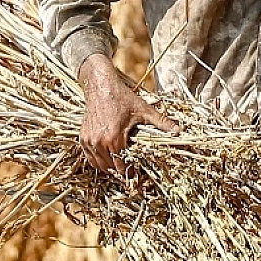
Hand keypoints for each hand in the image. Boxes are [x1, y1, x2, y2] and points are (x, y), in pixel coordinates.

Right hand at [77, 54, 178, 175]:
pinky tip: (108, 158)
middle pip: (110, 168)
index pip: (121, 166)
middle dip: (121, 170)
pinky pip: (90, 157)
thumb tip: (178, 130)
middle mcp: (98, 142)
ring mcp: (88, 141)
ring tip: (120, 165)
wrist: (99, 86)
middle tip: (131, 170)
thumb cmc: (121, 97)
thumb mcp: (143, 110)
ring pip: (99, 165)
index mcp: (113, 139)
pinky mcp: (82, 138)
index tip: (137, 175)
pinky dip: (98, 161)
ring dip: (109, 167)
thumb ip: (161, 122)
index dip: (130, 172)